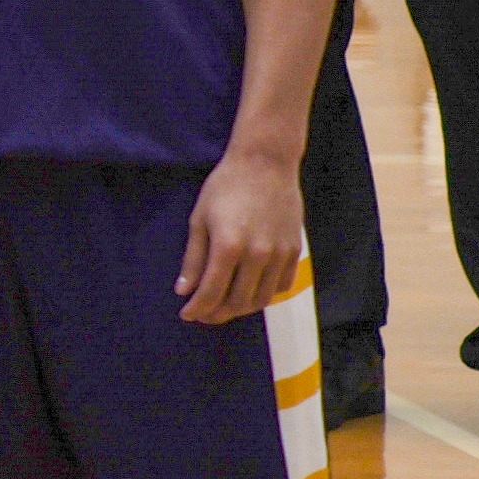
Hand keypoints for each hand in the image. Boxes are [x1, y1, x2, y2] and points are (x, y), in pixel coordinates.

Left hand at [181, 148, 306, 325]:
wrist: (266, 164)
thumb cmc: (225, 188)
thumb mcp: (199, 220)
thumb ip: (193, 259)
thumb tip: (184, 290)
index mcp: (228, 247)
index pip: (211, 293)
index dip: (198, 308)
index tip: (187, 314)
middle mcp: (257, 255)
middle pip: (237, 301)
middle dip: (217, 313)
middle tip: (203, 314)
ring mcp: (280, 254)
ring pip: (261, 298)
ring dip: (241, 308)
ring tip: (224, 306)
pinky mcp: (294, 251)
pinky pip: (281, 285)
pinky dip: (264, 295)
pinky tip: (249, 291)